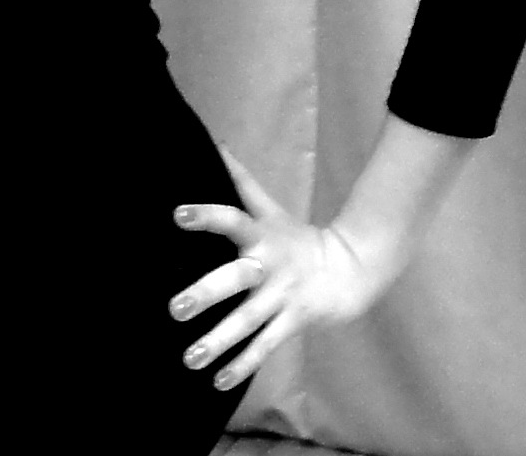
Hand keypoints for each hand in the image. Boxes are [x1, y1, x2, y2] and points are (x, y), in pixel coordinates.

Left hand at [168, 144, 405, 391]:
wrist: (351, 269)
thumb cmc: (296, 237)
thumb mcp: (270, 208)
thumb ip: (241, 180)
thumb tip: (216, 143)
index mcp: (260, 235)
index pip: (231, 218)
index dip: (206, 216)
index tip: (178, 215)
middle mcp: (268, 266)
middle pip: (236, 279)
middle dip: (206, 294)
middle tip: (173, 309)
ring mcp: (281, 297)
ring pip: (248, 321)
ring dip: (218, 341)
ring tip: (189, 357)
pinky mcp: (293, 322)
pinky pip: (265, 347)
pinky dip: (242, 365)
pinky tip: (217, 381)